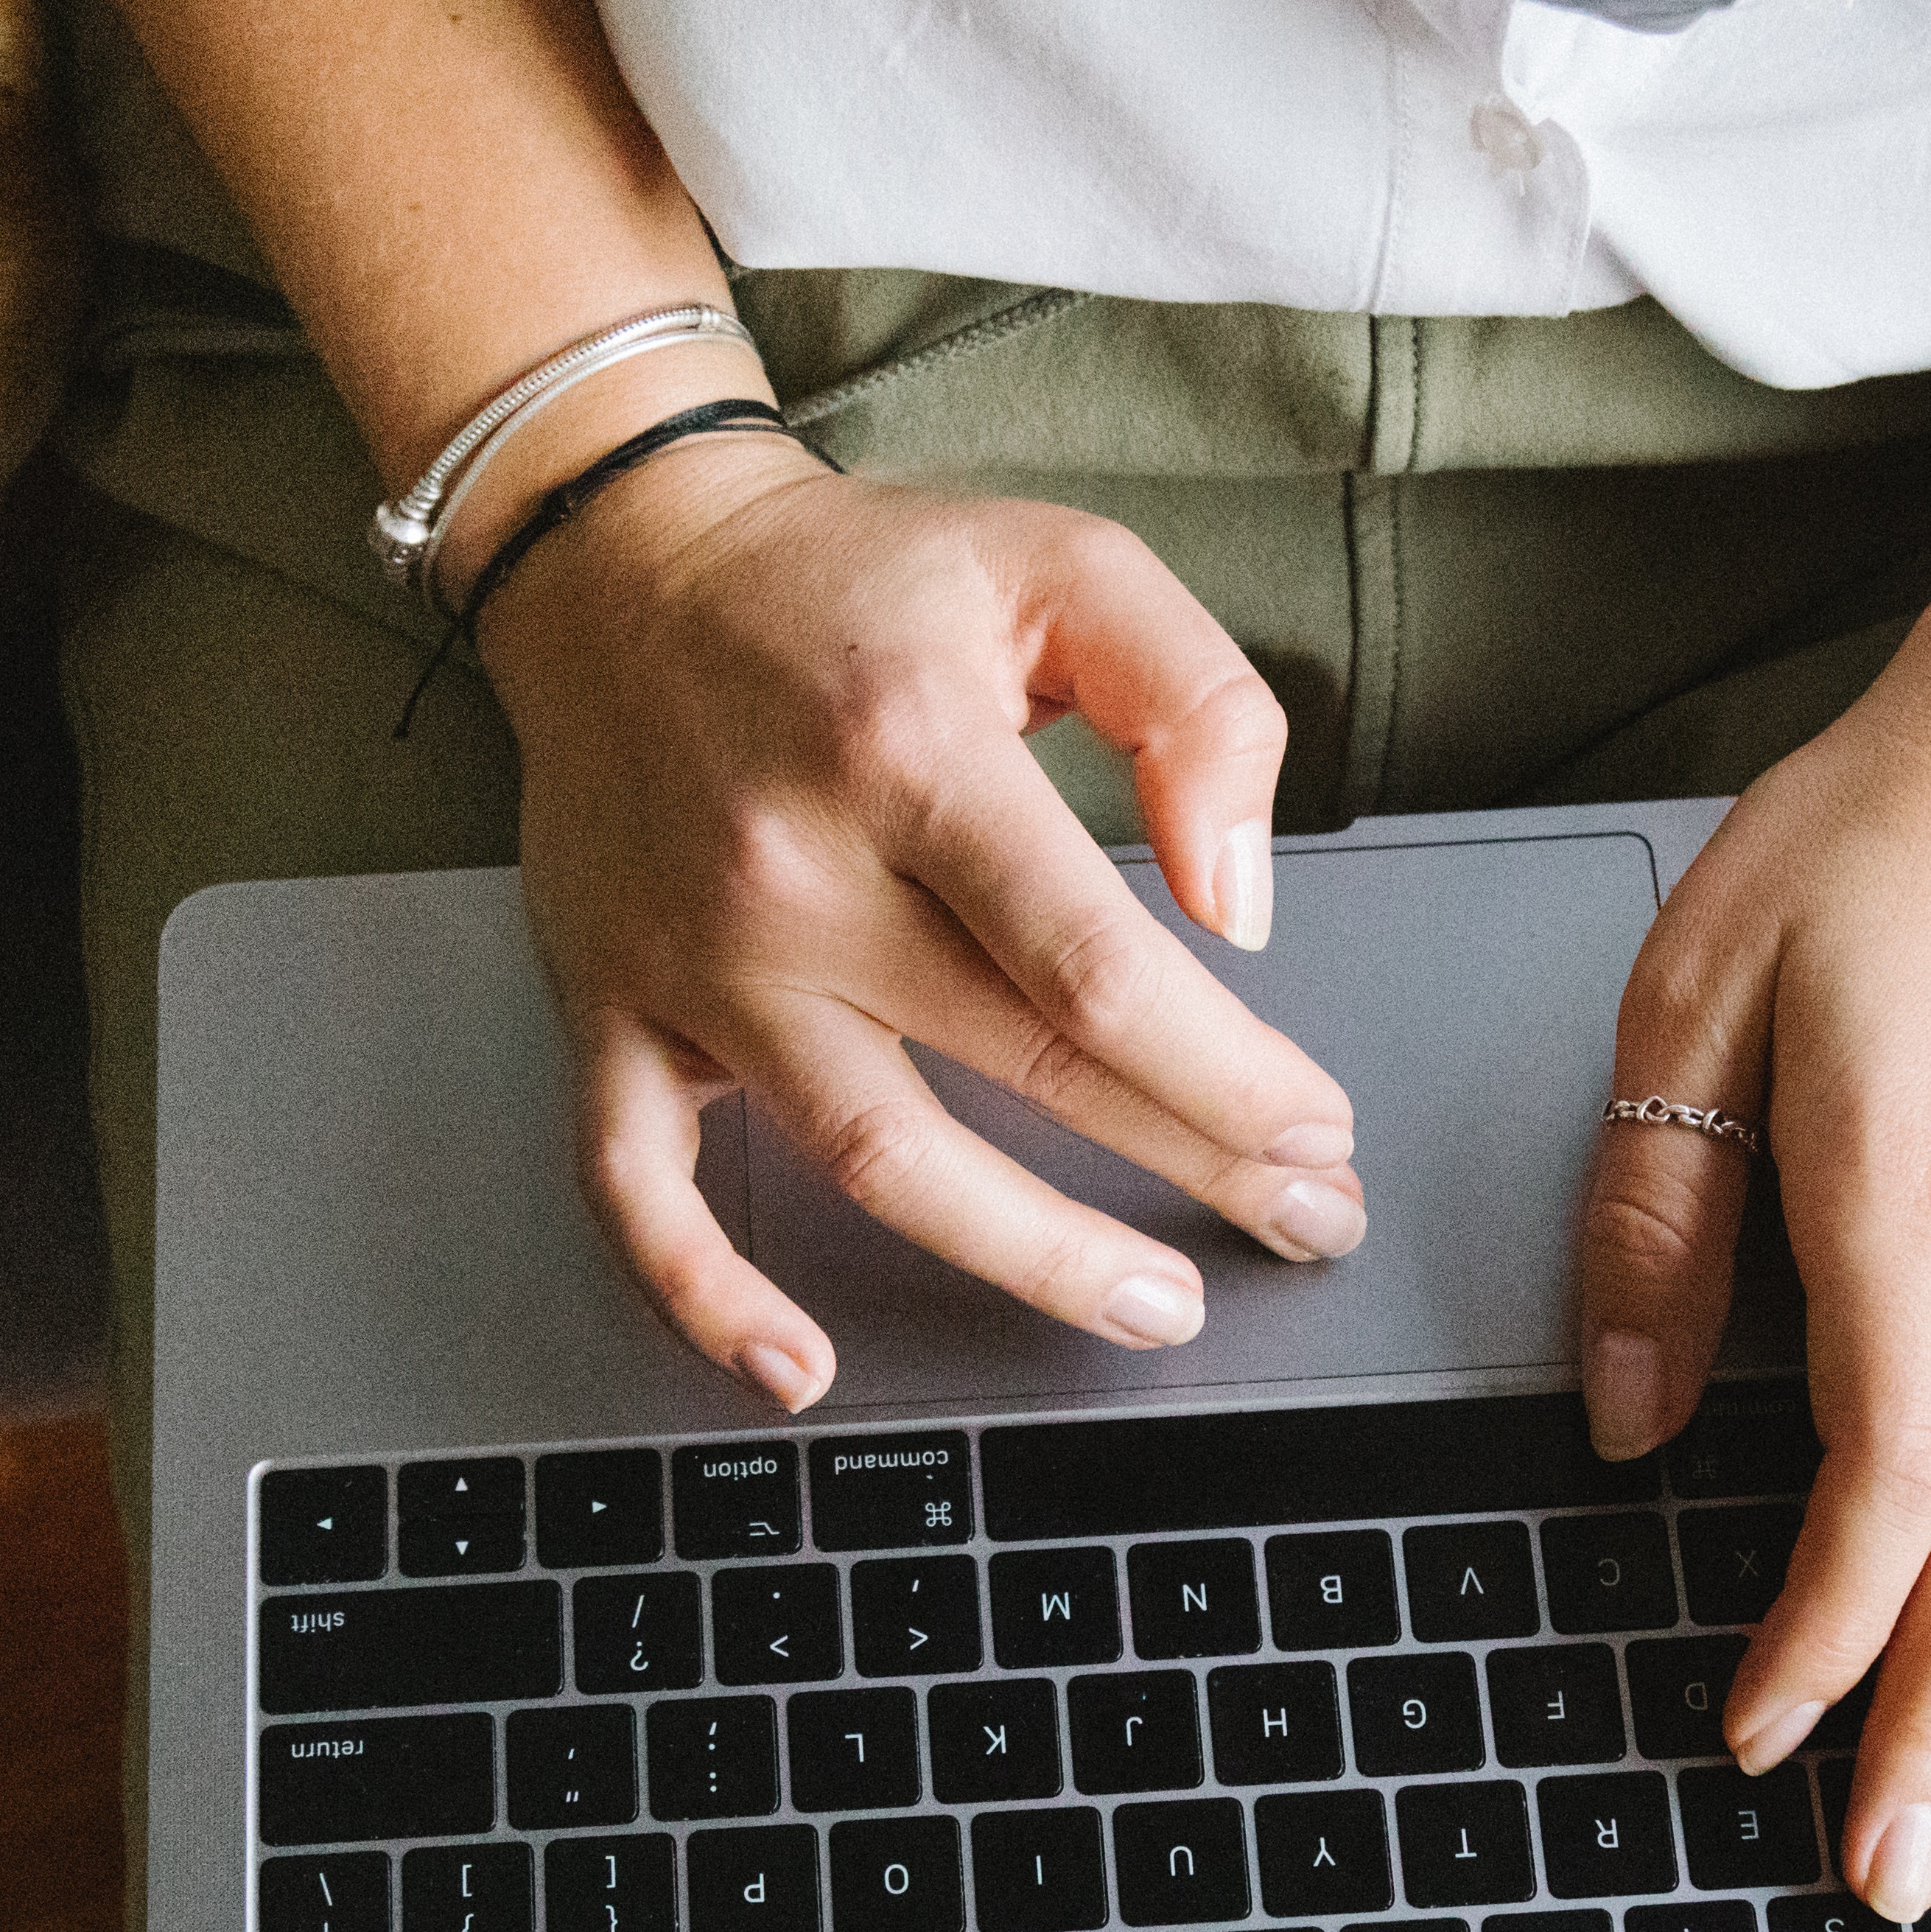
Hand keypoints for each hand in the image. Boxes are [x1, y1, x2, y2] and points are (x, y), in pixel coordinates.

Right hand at [476, 436, 1365, 1406]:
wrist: (621, 559)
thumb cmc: (857, 579)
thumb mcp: (1062, 566)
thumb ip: (1193, 702)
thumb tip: (1236, 900)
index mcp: (914, 751)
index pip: (1098, 965)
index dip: (1227, 1072)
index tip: (1317, 1126)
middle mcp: (795, 871)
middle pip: (1020, 1070)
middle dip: (1192, 1167)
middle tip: (1306, 1220)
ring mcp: (697, 959)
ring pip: (873, 1157)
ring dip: (1026, 1255)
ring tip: (1151, 1305)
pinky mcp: (613, 1008)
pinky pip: (636, 1186)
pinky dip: (704, 1295)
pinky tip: (798, 1372)